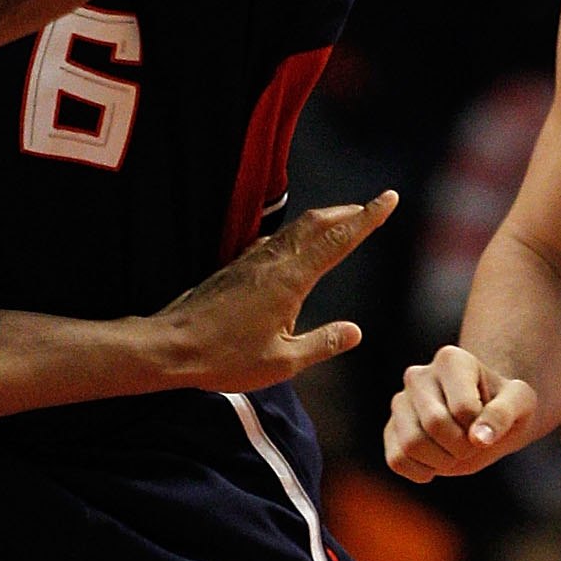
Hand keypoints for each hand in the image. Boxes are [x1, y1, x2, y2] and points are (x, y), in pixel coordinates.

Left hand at [160, 194, 395, 391]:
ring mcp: (251, 261)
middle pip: (316, 224)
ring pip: (295, 229)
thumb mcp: (282, 361)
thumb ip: (321, 344)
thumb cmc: (225, 358)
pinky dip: (297, 236)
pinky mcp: (236, 268)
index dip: (367, 218)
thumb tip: (355, 332)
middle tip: (372, 207)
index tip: (389, 199)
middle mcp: (272, 261)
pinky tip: (295, 247)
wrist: (171, 346)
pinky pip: (274, 242)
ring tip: (343, 222)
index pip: (338, 240)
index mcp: (290, 279)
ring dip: (324, 221)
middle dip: (348, 212)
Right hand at [386, 344, 537, 481]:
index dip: (482, 428)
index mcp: (451, 359)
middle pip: (435, 424)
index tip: (489, 423)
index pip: (463, 408)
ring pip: (411, 444)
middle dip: (462, 446)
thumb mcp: (521, 403)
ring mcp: (399, 402)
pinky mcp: (390, 429)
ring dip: (442, 461)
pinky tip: (437, 463)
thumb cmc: (505, 405)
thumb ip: (504, 414)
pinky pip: (396, 460)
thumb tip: (479, 438)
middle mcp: (417, 375)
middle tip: (474, 443)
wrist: (486, 418)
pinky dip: (421, 472)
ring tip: (456, 452)